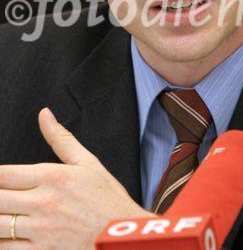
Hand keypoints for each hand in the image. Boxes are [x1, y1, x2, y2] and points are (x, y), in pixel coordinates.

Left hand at [0, 108, 152, 248]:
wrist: (123, 237)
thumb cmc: (107, 198)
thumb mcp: (87, 162)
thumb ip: (61, 138)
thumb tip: (44, 114)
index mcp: (52, 177)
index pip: (4, 174)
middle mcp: (43, 203)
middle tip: (1, 193)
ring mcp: (40, 231)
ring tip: (3, 211)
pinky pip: (7, 249)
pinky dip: (2, 241)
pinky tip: (5, 233)